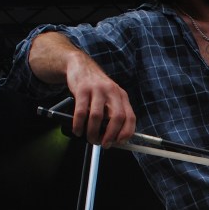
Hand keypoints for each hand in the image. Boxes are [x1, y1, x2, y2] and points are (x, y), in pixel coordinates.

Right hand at [29, 32, 135, 146]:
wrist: (80, 66)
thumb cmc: (96, 88)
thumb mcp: (110, 97)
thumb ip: (114, 113)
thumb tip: (115, 138)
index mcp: (122, 96)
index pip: (130, 117)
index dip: (126, 133)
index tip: (119, 142)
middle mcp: (112, 92)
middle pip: (117, 118)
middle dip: (110, 135)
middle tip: (103, 144)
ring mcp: (97, 90)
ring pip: (97, 116)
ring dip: (92, 132)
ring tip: (89, 138)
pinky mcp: (82, 89)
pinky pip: (81, 112)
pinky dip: (79, 125)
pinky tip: (77, 130)